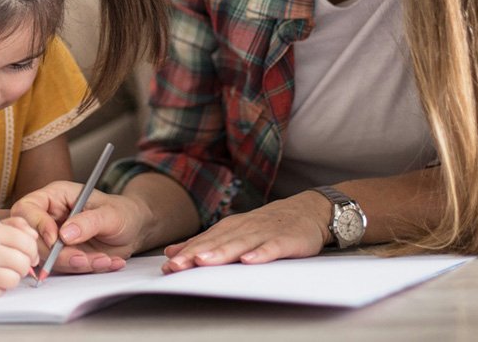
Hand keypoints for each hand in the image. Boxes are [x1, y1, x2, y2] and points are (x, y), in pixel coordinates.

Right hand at [0, 217, 38, 298]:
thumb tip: (36, 237)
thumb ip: (16, 226)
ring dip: (10, 278)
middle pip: (23, 263)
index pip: (28, 243)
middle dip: (21, 266)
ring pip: (14, 280)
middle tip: (11, 265)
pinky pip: (0, 292)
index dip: (32, 252)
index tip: (28, 255)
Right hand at [11, 181, 149, 273]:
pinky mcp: (63, 256)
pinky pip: (63, 268)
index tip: (56, 239)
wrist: (135, 230)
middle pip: (33, 239)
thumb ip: (88, 222)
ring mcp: (55, 238)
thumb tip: (64, 234)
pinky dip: (84, 270)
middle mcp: (51, 217)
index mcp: (56, 196)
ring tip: (102, 259)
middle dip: (58, 254)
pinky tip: (105, 262)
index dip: (37, 225)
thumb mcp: (111, 214)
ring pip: (47, 259)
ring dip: (75, 264)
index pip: (28, 208)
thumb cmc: (123, 213)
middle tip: (83, 258)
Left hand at [161, 191, 330, 273]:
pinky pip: (272, 247)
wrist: (308, 210)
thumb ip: (205, 242)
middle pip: (218, 242)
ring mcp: (265, 232)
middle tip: (178, 265)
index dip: (187, 253)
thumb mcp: (234, 231)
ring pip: (241, 244)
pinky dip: (261, 253)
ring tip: (204, 261)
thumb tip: (171, 252)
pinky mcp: (286, 240)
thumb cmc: (268, 225)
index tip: (168, 266)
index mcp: (231, 227)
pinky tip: (249, 261)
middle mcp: (245, 228)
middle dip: (197, 254)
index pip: (206, 241)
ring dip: (222, 252)